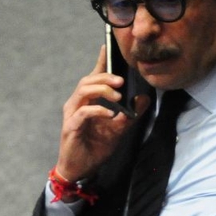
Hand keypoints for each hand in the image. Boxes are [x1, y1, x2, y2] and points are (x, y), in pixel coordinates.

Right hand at [55, 46, 149, 181]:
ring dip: (101, 90)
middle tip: (122, 81)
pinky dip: (97, 110)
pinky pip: (83, 112)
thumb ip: (131, 114)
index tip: (107, 46)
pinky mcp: (71, 127)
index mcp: (87, 101)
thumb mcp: (119, 129)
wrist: (81, 169)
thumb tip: (145, 99)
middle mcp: (76, 104)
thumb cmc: (95, 147)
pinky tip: (110, 114)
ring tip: (117, 96)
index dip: (100, 61)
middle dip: (105, 77)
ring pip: (83, 91)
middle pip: (88, 80)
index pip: (93, 77)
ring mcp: (72, 114)